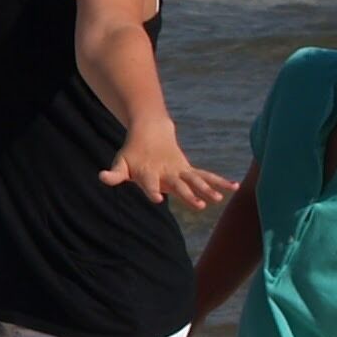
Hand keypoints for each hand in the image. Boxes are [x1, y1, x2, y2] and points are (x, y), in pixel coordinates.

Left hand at [100, 126, 233, 210]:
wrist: (150, 131)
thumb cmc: (132, 153)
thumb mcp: (120, 162)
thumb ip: (113, 173)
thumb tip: (101, 177)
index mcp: (148, 172)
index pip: (149, 183)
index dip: (151, 191)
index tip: (158, 199)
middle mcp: (167, 172)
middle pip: (179, 184)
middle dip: (189, 194)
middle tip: (201, 205)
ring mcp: (180, 170)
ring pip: (196, 180)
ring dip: (208, 188)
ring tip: (219, 198)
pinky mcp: (188, 170)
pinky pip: (206, 176)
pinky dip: (220, 181)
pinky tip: (235, 187)